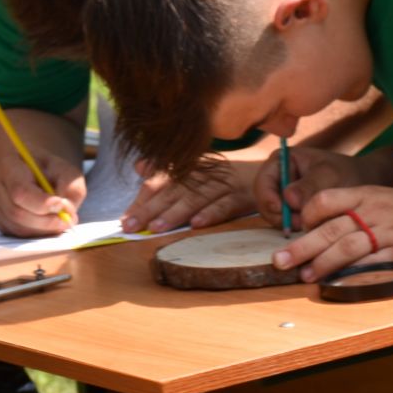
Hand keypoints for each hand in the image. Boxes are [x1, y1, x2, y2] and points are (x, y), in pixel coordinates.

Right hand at [0, 144, 84, 237]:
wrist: (29, 169)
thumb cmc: (48, 168)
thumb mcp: (67, 170)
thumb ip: (71, 188)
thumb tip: (66, 211)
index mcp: (7, 163)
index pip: (19, 190)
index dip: (41, 203)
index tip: (62, 205)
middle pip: (17, 213)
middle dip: (46, 221)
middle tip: (67, 220)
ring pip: (17, 227)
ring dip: (43, 230)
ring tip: (59, 221)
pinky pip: (15, 234)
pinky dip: (35, 233)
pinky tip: (46, 224)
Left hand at [121, 156, 254, 232]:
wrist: (267, 171)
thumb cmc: (224, 177)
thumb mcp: (196, 170)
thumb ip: (167, 171)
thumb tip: (139, 165)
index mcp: (190, 168)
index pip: (161, 181)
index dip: (142, 200)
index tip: (125, 219)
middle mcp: (203, 174)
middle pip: (173, 191)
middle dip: (150, 209)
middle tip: (132, 226)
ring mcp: (223, 184)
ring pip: (196, 198)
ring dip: (176, 213)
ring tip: (158, 227)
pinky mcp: (242, 197)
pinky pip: (226, 205)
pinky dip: (212, 213)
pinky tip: (197, 224)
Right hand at [253, 145, 391, 230]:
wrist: (361, 184)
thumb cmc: (345, 172)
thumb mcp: (329, 175)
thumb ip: (309, 185)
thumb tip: (288, 199)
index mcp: (281, 161)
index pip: (263, 182)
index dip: (268, 199)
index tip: (283, 213)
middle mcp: (276, 178)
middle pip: (265, 202)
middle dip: (280, 216)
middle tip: (300, 225)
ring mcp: (282, 196)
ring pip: (273, 216)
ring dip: (289, 224)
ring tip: (310, 225)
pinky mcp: (290, 211)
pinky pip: (285, 223)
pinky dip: (295, 228)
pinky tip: (311, 228)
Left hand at [270, 185, 392, 282]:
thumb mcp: (383, 198)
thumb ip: (354, 208)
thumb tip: (319, 228)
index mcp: (367, 193)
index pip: (327, 199)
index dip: (307, 215)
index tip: (295, 229)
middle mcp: (374, 210)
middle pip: (330, 228)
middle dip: (301, 245)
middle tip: (279, 261)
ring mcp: (388, 232)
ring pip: (346, 247)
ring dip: (322, 263)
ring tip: (305, 275)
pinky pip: (371, 265)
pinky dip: (351, 275)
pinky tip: (336, 283)